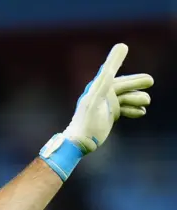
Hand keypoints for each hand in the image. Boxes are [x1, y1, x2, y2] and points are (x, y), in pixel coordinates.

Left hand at [40, 44, 152, 180]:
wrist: (81, 141)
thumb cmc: (88, 118)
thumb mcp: (98, 95)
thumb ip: (106, 76)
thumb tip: (115, 58)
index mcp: (97, 88)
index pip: (111, 72)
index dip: (116, 60)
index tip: (123, 47)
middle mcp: (102, 95)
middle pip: (123, 86)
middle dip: (136, 83)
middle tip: (151, 81)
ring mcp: (106, 106)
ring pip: (126, 98)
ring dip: (137, 99)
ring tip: (147, 102)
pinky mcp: (110, 117)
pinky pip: (125, 110)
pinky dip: (133, 110)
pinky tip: (142, 112)